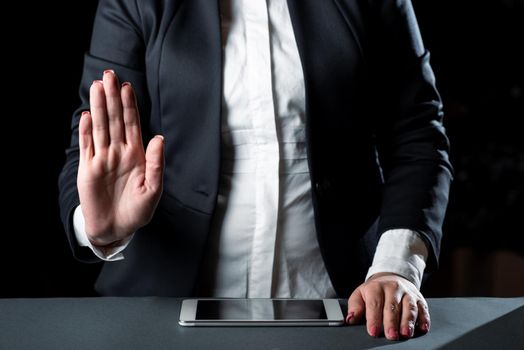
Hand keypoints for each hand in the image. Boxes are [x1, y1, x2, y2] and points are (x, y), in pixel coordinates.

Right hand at [77, 70, 163, 245]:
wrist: (116, 228)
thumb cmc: (138, 210)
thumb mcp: (153, 190)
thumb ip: (156, 164)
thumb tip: (159, 138)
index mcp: (137, 155)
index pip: (132, 125)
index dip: (129, 106)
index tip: (127, 87)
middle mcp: (119, 152)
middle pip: (114, 120)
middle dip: (112, 98)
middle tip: (109, 75)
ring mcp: (102, 159)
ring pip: (100, 128)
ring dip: (98, 108)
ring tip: (97, 87)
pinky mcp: (88, 170)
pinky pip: (87, 146)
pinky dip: (85, 131)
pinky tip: (86, 115)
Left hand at [347, 273, 429, 339]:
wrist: (391, 278)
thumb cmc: (374, 291)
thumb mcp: (360, 294)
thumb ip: (355, 307)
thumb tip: (350, 319)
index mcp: (376, 287)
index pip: (375, 303)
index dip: (374, 318)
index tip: (373, 331)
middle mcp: (393, 288)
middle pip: (392, 306)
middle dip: (391, 322)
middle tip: (390, 335)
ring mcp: (407, 293)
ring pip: (409, 307)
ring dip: (408, 321)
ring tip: (405, 334)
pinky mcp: (419, 298)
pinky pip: (423, 308)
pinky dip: (424, 319)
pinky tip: (422, 328)